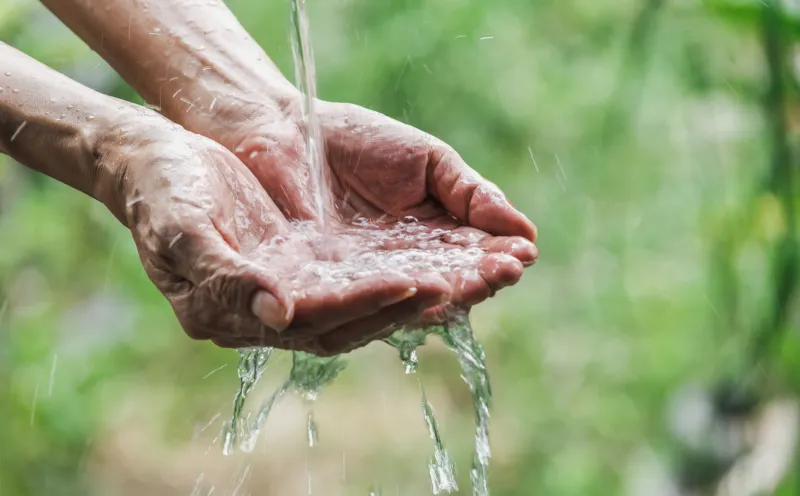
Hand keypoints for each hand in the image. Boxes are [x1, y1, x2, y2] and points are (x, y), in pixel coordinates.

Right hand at [99, 110, 449, 354]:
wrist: (157, 160)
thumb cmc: (160, 190)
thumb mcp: (182, 228)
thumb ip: (225, 276)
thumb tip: (280, 313)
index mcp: (232, 311)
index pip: (314, 318)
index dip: (365, 304)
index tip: (415, 286)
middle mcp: (269, 311)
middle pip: (350, 321)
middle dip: (407, 307)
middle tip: (463, 288)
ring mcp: (289, 289)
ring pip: (362, 303)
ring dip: (413, 295)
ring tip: (465, 279)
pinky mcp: (302, 266)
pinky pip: (358, 277)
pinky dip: (397, 273)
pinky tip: (433, 263)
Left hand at [222, 100, 537, 315]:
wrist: (289, 133)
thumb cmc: (359, 142)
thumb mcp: (429, 161)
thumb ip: (472, 195)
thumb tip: (526, 231)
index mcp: (435, 239)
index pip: (475, 258)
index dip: (498, 259)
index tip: (522, 254)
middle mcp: (407, 269)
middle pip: (451, 286)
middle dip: (481, 279)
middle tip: (506, 271)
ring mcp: (369, 283)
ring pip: (414, 301)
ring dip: (447, 295)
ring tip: (473, 282)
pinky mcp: (329, 291)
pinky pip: (365, 301)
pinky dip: (396, 297)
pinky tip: (424, 289)